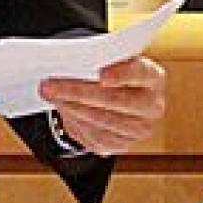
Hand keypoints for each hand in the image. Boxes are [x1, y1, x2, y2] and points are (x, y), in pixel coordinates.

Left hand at [38, 55, 165, 156]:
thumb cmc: (112, 69)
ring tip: (50, 94)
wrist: (118, 93)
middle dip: (77, 92)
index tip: (101, 75)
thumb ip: (100, 58)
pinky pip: (95, 137)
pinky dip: (75, 122)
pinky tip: (62, 108)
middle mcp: (152, 106)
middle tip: (49, 85)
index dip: (122, 74)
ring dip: (71, 107)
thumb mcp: (111, 58)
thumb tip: (72, 65)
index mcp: (153, 78)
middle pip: (114, 101)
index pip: (140, 74)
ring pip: (101, 120)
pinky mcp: (121, 145)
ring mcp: (139, 130)